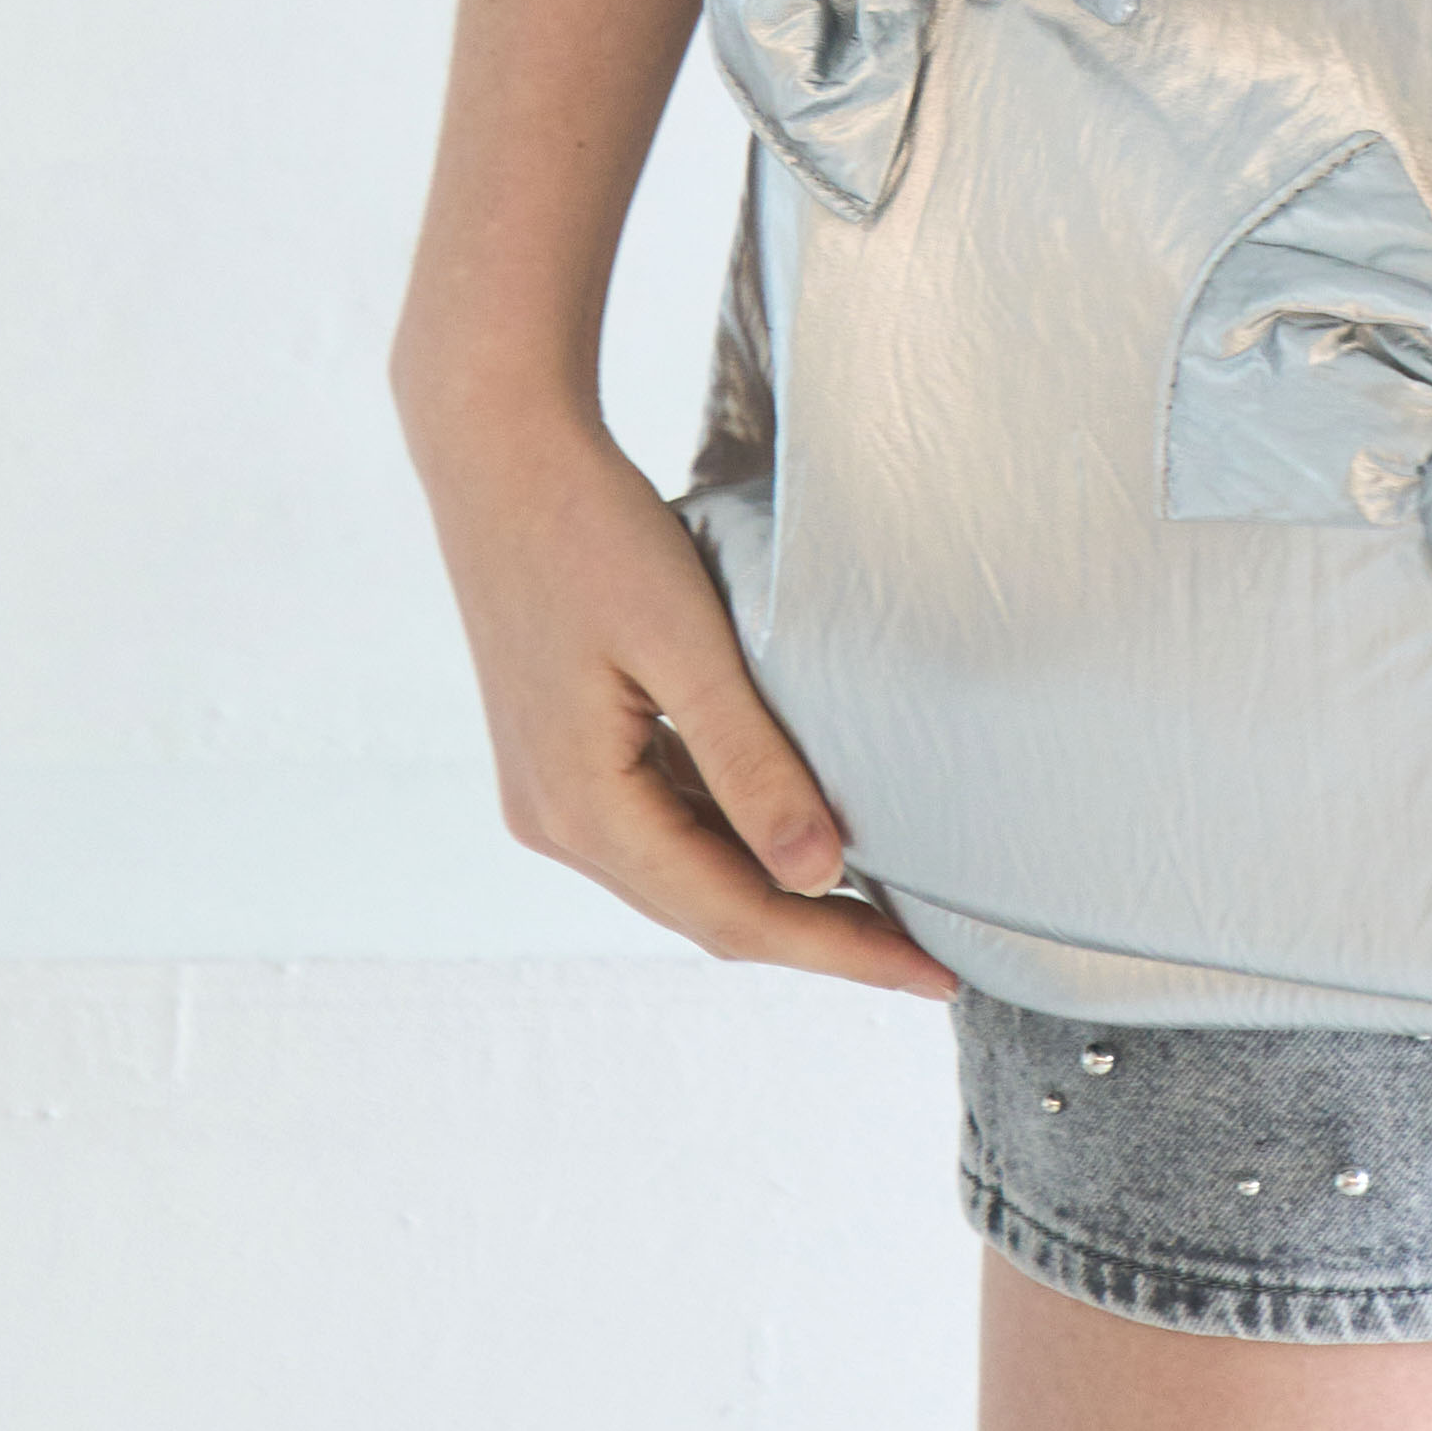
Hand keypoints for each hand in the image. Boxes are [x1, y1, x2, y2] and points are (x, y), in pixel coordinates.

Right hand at [400, 388, 956, 994]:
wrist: (500, 455)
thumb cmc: (593, 533)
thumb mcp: (684, 643)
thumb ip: (749, 762)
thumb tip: (816, 874)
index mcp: (581, 808)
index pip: (733, 914)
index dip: (837, 951)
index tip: (931, 976)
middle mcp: (556, 822)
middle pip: (709, 912)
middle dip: (820, 938)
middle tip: (928, 959)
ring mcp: (555, 794)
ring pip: (688, 876)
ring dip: (782, 896)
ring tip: (885, 911)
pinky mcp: (569, 756)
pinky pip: (666, 827)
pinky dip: (739, 844)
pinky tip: (804, 835)